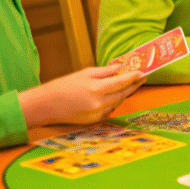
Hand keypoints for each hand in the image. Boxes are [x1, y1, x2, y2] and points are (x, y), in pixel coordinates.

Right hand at [18, 65, 146, 127]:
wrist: (46, 105)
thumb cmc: (64, 86)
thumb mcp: (85, 73)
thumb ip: (105, 71)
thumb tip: (120, 67)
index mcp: (96, 89)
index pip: (121, 82)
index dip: (133, 77)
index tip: (142, 72)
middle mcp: (99, 103)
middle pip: (123, 94)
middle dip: (133, 85)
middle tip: (141, 78)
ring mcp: (97, 114)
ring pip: (117, 102)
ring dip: (124, 93)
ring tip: (130, 84)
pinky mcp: (94, 121)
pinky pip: (110, 110)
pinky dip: (113, 102)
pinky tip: (114, 95)